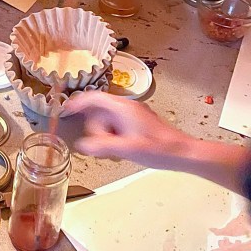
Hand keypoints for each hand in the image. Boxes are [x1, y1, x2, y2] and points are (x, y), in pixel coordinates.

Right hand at [68, 92, 190, 165]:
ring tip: (118, 150)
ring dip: (106, 136)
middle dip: (97, 130)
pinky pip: (116, 126)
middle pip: (99, 113)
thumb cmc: (160, 149)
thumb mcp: (127, 149)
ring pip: (107, 121)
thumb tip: (83, 145)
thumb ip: (102, 146)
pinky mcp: (137, 123)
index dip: (78, 102)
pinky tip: (123, 149)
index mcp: (123, 108)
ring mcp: (133, 115)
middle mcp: (127, 108)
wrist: (183, 153)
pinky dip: (114, 137)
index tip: (66, 109)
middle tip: (106, 147)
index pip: (94, 98)